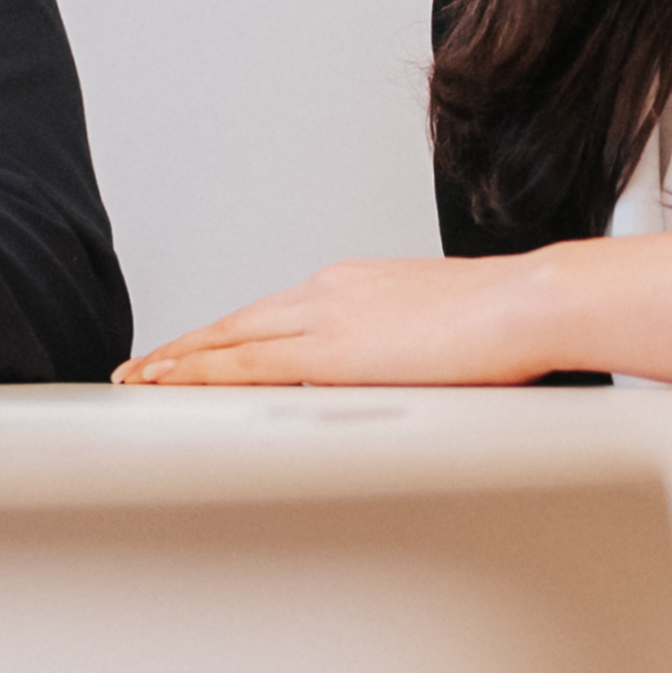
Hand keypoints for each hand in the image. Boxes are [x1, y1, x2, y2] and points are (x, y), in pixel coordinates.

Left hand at [120, 252, 570, 386]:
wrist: (533, 303)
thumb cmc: (510, 321)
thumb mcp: (441, 331)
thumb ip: (406, 349)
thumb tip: (404, 374)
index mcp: (355, 287)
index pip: (272, 315)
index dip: (226, 337)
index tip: (195, 352)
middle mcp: (328, 292)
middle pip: (236, 324)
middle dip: (185, 349)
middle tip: (142, 369)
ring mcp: (324, 315)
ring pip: (228, 341)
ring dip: (178, 361)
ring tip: (138, 380)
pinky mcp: (330, 349)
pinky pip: (247, 364)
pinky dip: (202, 373)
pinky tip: (172, 385)